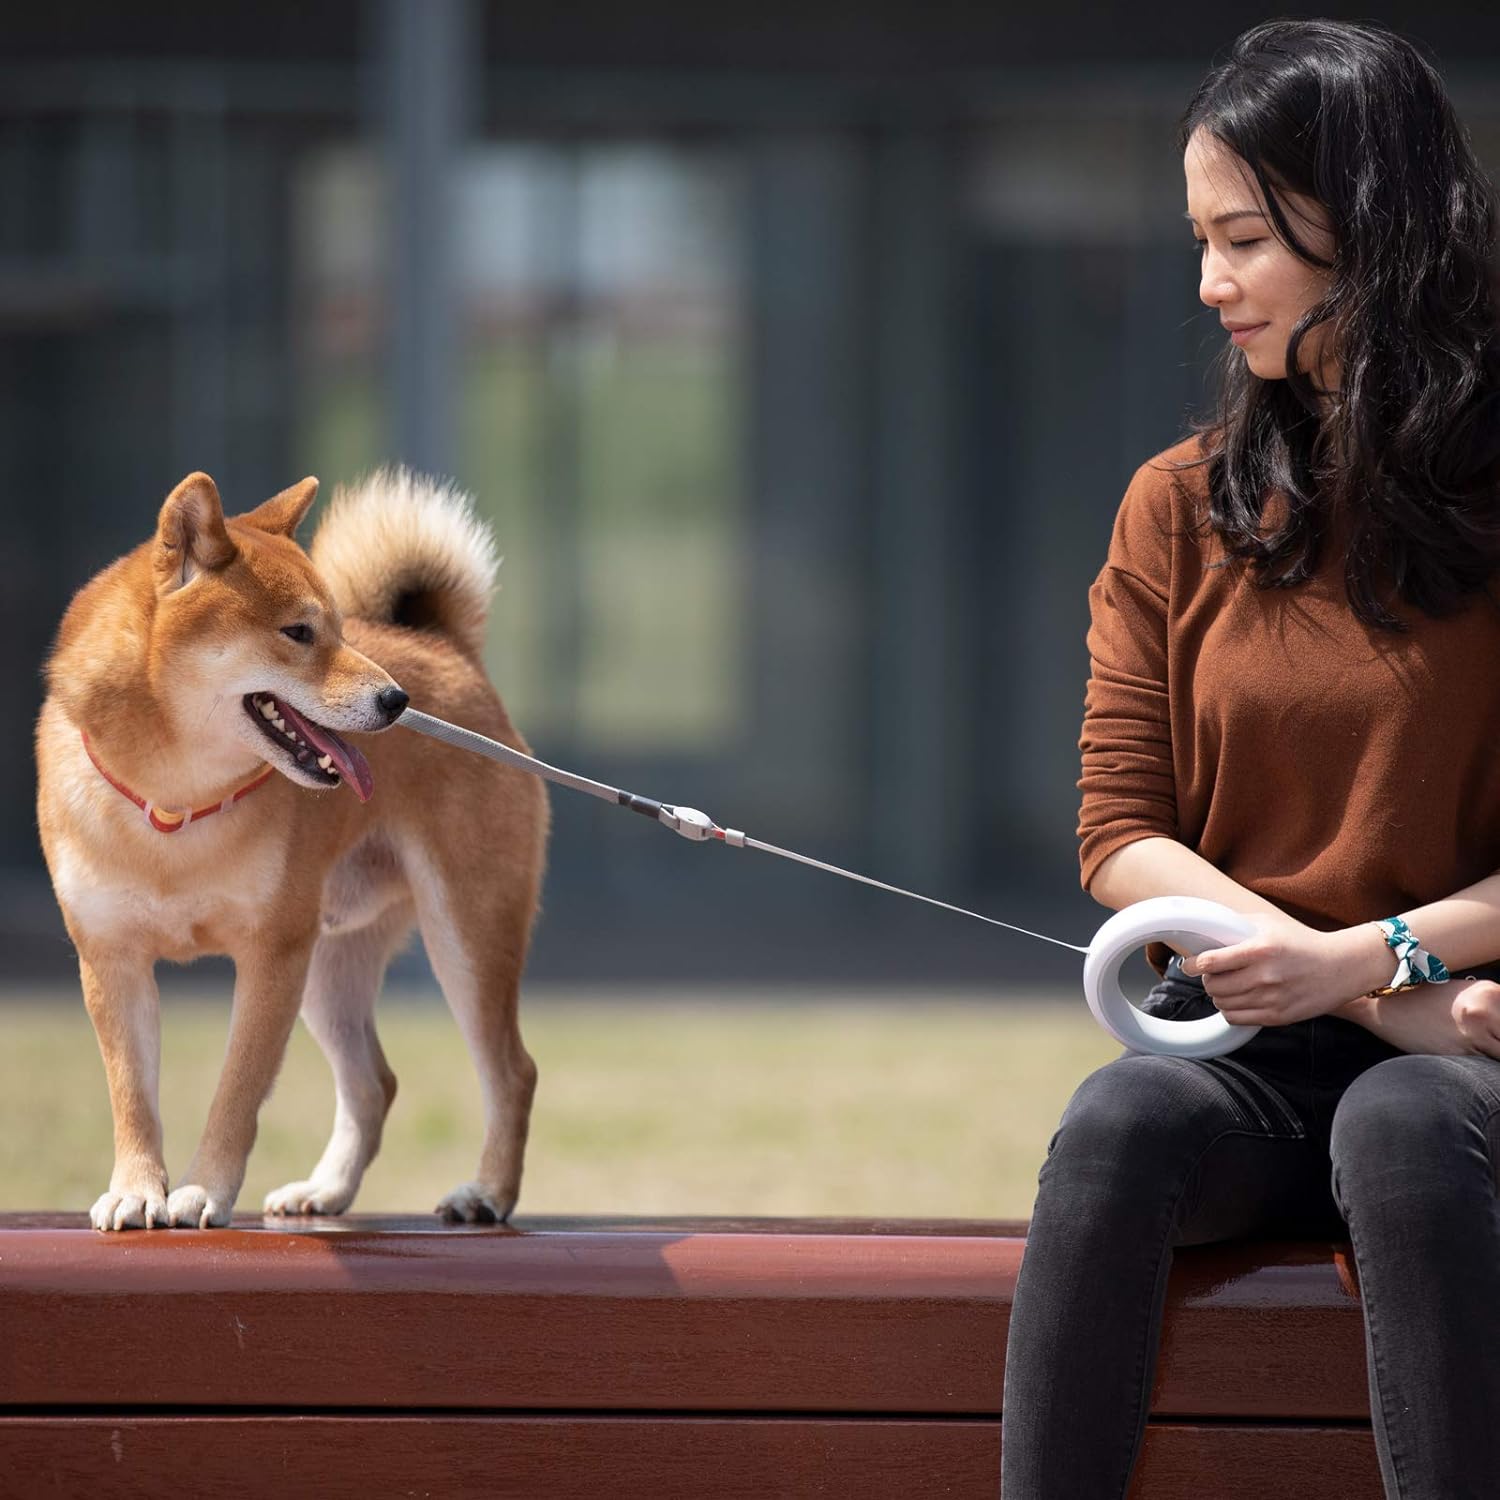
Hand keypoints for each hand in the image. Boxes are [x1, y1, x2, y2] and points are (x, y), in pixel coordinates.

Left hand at [1179, 912, 1381, 1027]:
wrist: (1342, 966)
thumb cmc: (1302, 941)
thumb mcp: (1269, 924)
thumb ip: (1237, 926)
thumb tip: (1204, 930)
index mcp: (1260, 949)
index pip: (1210, 962)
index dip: (1192, 965)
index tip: (1188, 964)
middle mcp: (1265, 975)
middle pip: (1213, 986)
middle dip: (1207, 980)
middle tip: (1212, 975)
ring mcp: (1272, 998)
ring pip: (1222, 1004)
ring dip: (1218, 996)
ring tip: (1226, 986)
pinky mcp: (1278, 1017)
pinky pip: (1237, 1019)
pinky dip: (1230, 1011)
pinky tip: (1237, 1000)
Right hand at [1353, 977, 1499, 1057]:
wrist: (1386, 1009)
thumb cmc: (1424, 999)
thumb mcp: (1464, 993)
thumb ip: (1494, 1007)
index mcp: (1491, 992)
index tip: (1498, 1036)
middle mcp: (1486, 1011)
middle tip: (1491, 1044)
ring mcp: (1474, 1034)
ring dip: (1494, 1055)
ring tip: (1480, 1050)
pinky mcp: (1460, 1054)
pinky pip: (1487, 1066)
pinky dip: (1485, 1065)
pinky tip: (1474, 1059)